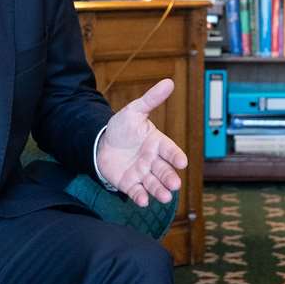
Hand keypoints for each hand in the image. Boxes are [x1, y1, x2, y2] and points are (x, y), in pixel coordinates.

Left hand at [95, 78, 187, 207]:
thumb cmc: (122, 127)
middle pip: (164, 170)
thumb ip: (151, 99)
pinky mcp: (129, 183)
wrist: (102, 143)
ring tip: (165, 197)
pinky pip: (136, 191)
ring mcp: (141, 173)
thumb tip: (169, 82)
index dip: (175, 156)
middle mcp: (152, 160)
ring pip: (154, 184)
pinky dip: (140, 196)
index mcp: (157, 143)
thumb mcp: (135, 111)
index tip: (182, 162)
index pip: (169, 150)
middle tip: (175, 184)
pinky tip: (142, 201)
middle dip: (170, 178)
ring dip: (160, 191)